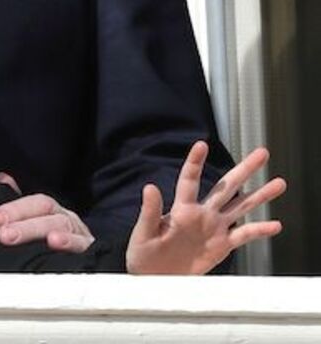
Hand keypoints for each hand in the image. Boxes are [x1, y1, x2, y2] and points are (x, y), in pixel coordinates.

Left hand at [0, 172, 93, 252]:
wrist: (89, 261)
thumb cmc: (54, 240)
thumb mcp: (34, 221)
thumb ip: (17, 202)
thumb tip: (0, 178)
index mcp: (51, 211)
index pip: (34, 203)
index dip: (13, 209)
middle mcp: (67, 218)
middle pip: (46, 212)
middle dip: (25, 224)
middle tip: (4, 235)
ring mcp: (80, 234)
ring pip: (63, 226)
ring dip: (46, 231)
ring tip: (40, 237)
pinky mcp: (92, 251)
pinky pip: (83, 245)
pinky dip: (71, 243)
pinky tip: (57, 243)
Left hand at [126, 141, 284, 274]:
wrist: (154, 278)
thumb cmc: (143, 254)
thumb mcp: (143, 233)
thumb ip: (150, 211)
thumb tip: (149, 187)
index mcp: (181, 209)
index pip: (189, 180)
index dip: (195, 162)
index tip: (201, 144)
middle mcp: (201, 214)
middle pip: (226, 187)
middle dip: (244, 170)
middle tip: (262, 153)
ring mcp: (214, 228)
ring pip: (241, 207)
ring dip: (260, 195)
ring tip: (279, 182)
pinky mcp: (221, 245)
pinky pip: (244, 235)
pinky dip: (260, 230)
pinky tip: (275, 224)